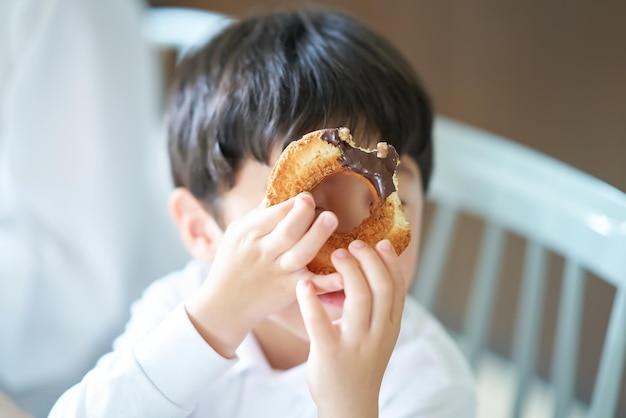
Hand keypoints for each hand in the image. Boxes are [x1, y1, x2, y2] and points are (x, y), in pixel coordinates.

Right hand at [186, 193, 340, 356]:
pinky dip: (326, 282)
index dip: (294, 203)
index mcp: (248, 233)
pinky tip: (342, 276)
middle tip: (322, 205)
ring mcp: (276, 273)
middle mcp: (262, 252)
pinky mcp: (288, 291)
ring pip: (300, 254)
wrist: (224, 305)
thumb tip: (281, 190)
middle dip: (306, 213)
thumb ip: (259, 214)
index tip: (307, 197)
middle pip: (288, 231)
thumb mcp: (236, 233)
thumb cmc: (232, 262)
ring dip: (318, 235)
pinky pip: (310, 285)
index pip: (274, 213)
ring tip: (332, 219)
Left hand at [296, 239, 405, 417]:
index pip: (398, 288)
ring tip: (336, 254)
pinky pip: (320, 322)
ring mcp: (356, 344)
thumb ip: (378, 311)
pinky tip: (304, 283)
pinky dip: (311, 300)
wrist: (349, 406)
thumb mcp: (379, 337)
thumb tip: (372, 273)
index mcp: (390, 328)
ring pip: (359, 298)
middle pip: (381, 287)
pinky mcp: (330, 354)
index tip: (382, 242)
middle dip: (369, 260)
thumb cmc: (360, 365)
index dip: (391, 263)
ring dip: (348, 271)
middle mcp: (378, 334)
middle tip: (353, 244)